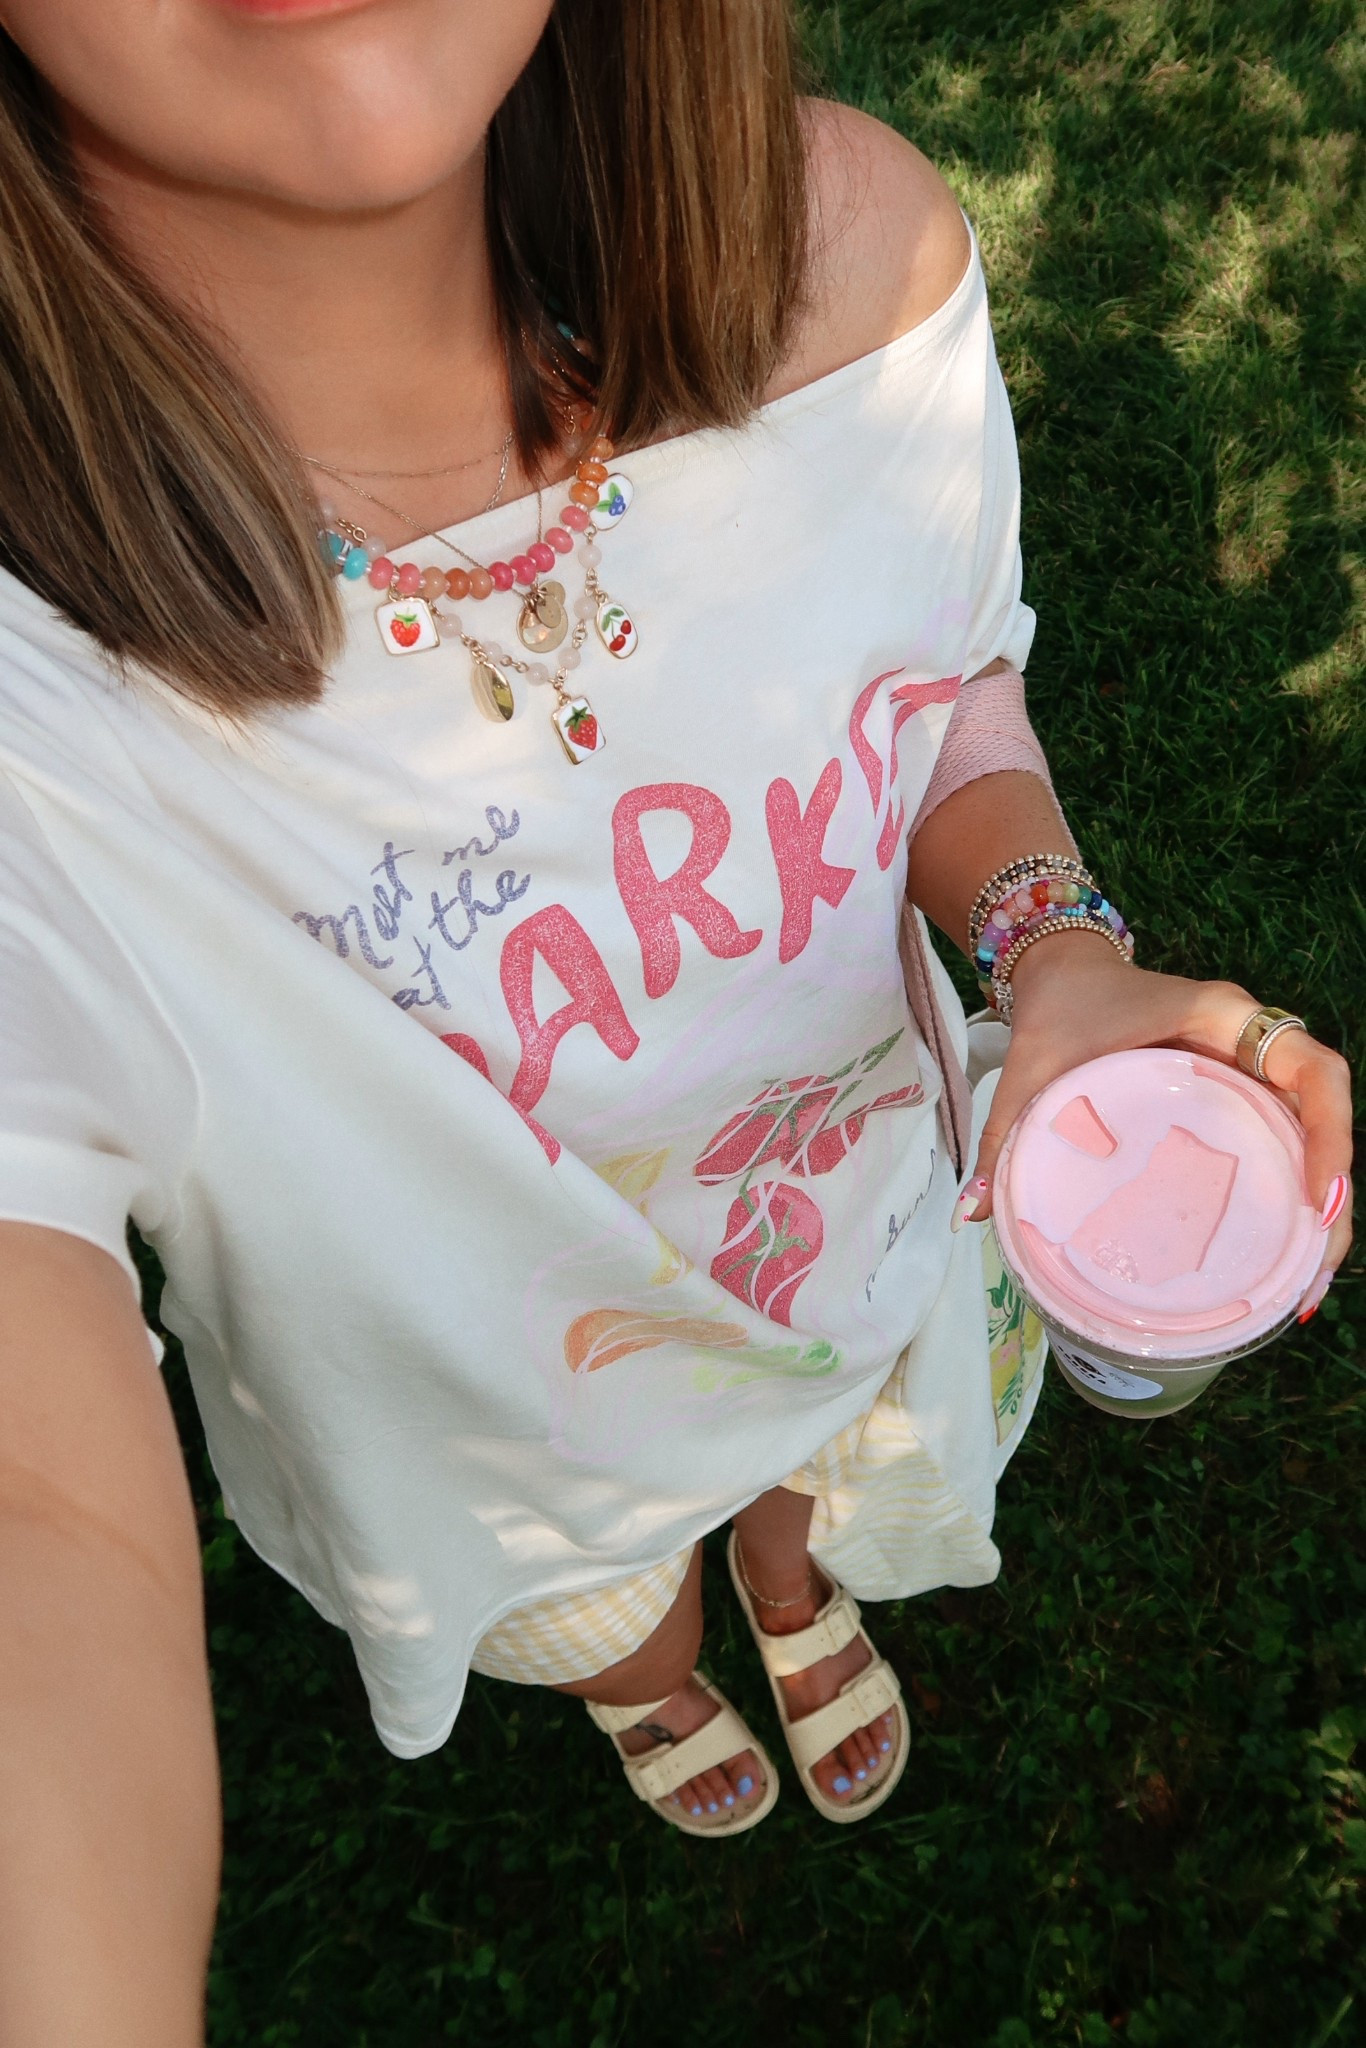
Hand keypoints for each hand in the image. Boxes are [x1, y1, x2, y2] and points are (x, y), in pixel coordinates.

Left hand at [967, 933, 1354, 1299]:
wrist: (1057, 972)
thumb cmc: (1058, 1008)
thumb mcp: (1032, 1065)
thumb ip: (1005, 1131)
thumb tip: (971, 1215)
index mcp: (1223, 1018)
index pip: (1314, 1068)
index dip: (1330, 1130)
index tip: (1316, 1193)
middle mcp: (1249, 1045)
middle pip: (1324, 1118)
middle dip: (1332, 1198)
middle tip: (1312, 1274)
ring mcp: (1244, 1074)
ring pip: (1307, 1139)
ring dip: (1315, 1210)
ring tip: (1300, 1287)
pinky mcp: (1229, 1100)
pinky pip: (1274, 1144)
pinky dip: (1280, 1197)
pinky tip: (1270, 1258)